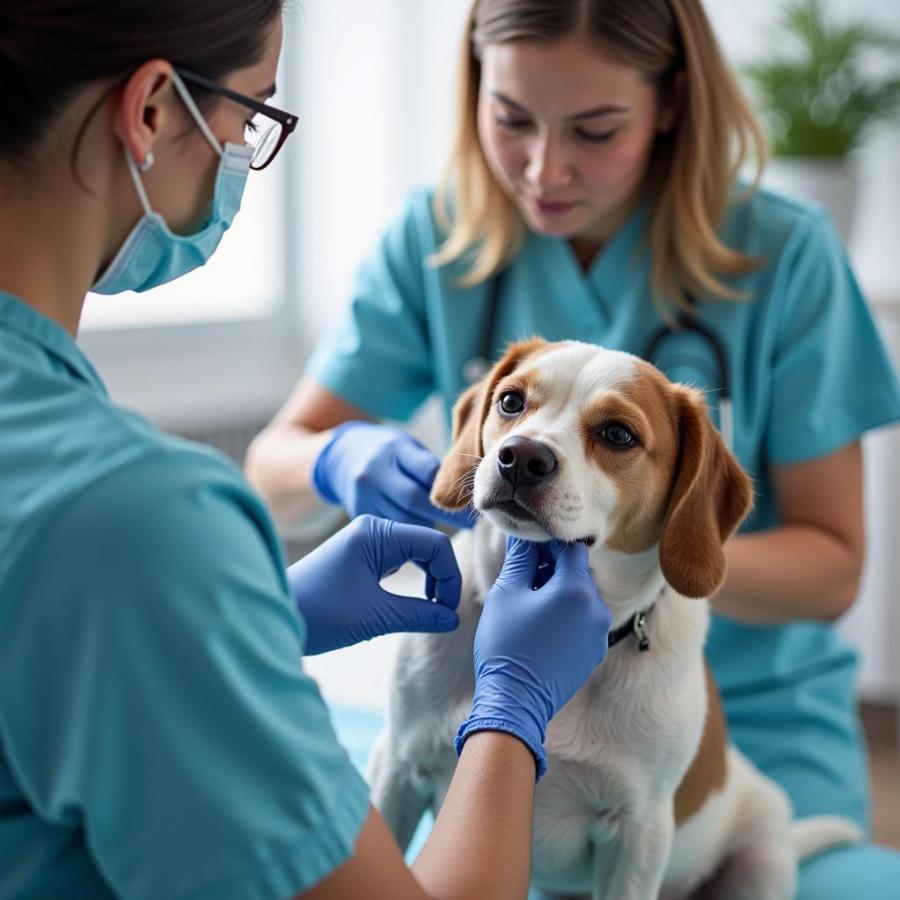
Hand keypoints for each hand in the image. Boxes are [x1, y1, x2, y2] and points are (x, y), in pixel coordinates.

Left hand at [287, 514, 461, 654]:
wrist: (273, 616)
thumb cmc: (319, 613)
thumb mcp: (375, 616)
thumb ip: (420, 615)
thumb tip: (452, 619)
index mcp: (377, 532)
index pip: (435, 543)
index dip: (449, 576)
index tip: (447, 610)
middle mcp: (373, 529)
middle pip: (428, 545)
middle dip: (442, 578)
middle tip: (442, 612)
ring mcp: (366, 541)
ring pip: (416, 554)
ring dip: (429, 580)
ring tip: (429, 610)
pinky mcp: (361, 557)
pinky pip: (400, 561)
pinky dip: (414, 581)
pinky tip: (413, 604)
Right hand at [311, 421, 475, 528]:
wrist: (342, 456)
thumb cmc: (388, 451)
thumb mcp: (408, 446)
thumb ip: (430, 466)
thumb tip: (464, 493)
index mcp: (393, 449)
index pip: (428, 471)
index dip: (452, 489)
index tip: (473, 500)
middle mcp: (374, 472)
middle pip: (415, 499)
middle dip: (446, 514)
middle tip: (469, 524)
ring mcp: (363, 495)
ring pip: (402, 520)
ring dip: (427, 528)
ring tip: (446, 530)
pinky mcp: (358, 514)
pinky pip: (390, 531)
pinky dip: (408, 537)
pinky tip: (421, 539)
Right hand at [456, 538, 610, 778]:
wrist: (515, 702)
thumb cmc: (506, 644)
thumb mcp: (507, 593)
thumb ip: (521, 557)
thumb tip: (524, 533)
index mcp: (577, 590)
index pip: (570, 547)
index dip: (547, 542)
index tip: (527, 546)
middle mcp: (597, 609)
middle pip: (577, 572)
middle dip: (552, 567)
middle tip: (523, 572)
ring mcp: (599, 633)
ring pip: (580, 596)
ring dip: (558, 590)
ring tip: (529, 601)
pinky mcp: (595, 651)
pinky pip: (582, 620)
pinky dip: (565, 614)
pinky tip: (540, 624)